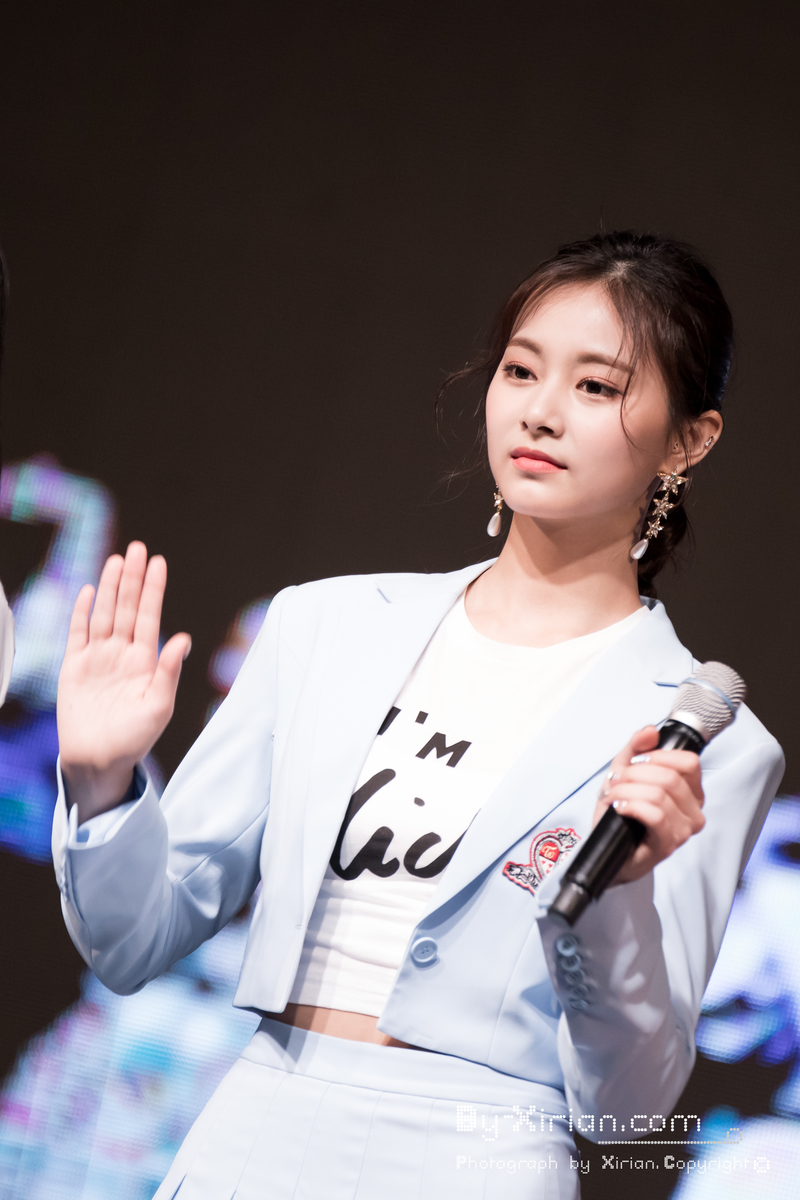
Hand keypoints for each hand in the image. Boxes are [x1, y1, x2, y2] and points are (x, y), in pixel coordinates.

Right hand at [57, 541, 190, 822]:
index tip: (158, 562)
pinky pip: (77, 633)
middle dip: (132, 578)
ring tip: (116, 559)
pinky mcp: (73, 667)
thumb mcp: (159, 707)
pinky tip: (87, 590)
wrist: (98, 760)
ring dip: (109, 587)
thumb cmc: (134, 738)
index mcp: (145, 661)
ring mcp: (98, 658)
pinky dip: (81, 612)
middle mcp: (122, 654)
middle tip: (137, 548)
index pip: (149, 616)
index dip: (153, 589)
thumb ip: (169, 672)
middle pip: (127, 607)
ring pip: (104, 614)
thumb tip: (183, 638)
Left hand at [592, 726, 704, 882]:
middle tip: (617, 779)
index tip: (636, 761)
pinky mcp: (668, 845)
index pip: (689, 762)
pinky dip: (631, 805)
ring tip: (614, 794)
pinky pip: (655, 815)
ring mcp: (683, 830)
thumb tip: (650, 731)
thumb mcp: (625, 772)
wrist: (607, 848)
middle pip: (670, 777)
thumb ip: (636, 748)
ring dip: (628, 790)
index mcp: (691, 791)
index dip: (658, 756)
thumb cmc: (622, 812)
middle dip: (635, 773)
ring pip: (659, 795)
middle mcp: (694, 811)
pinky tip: (619, 807)